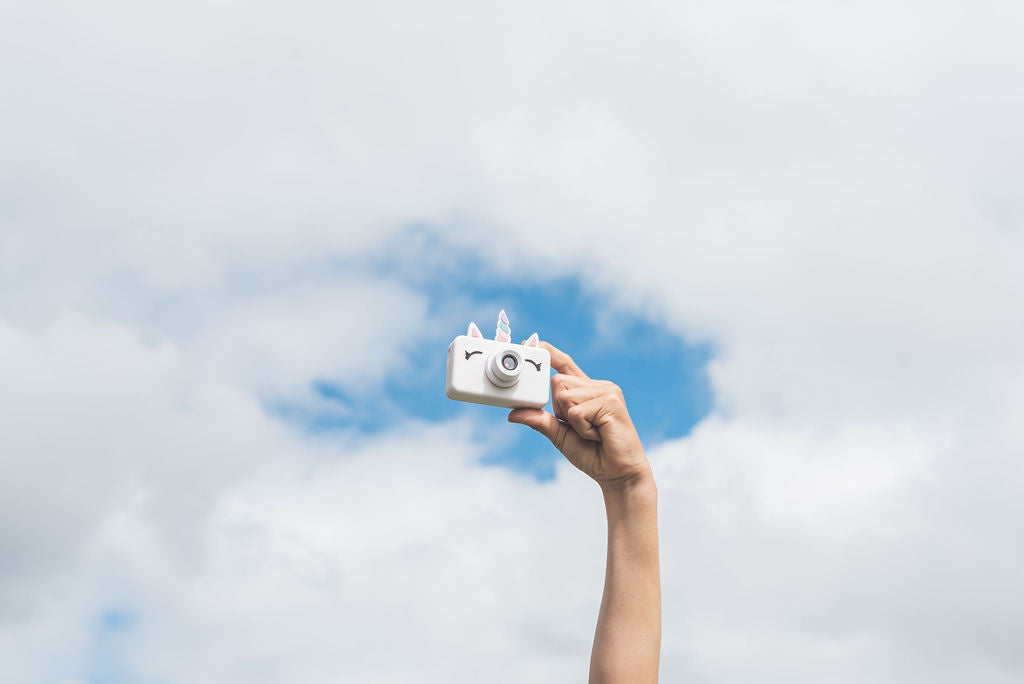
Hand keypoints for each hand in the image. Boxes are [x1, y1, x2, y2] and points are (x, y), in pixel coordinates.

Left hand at [508, 341, 649, 490]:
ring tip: (592, 432)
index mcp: (586, 390)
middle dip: (560, 409)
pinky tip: (599, 434)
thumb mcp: (559, 435)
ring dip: (572, 421)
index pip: (564, 364)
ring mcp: (606, 390)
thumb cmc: (593, 454)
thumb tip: (512, 413)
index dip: (548, 353)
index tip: (530, 342)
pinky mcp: (611, 401)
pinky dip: (582, 428)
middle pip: (557, 382)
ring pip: (565, 396)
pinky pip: (577, 411)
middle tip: (581, 427)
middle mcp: (597, 385)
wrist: (619, 473)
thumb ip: (539, 420)